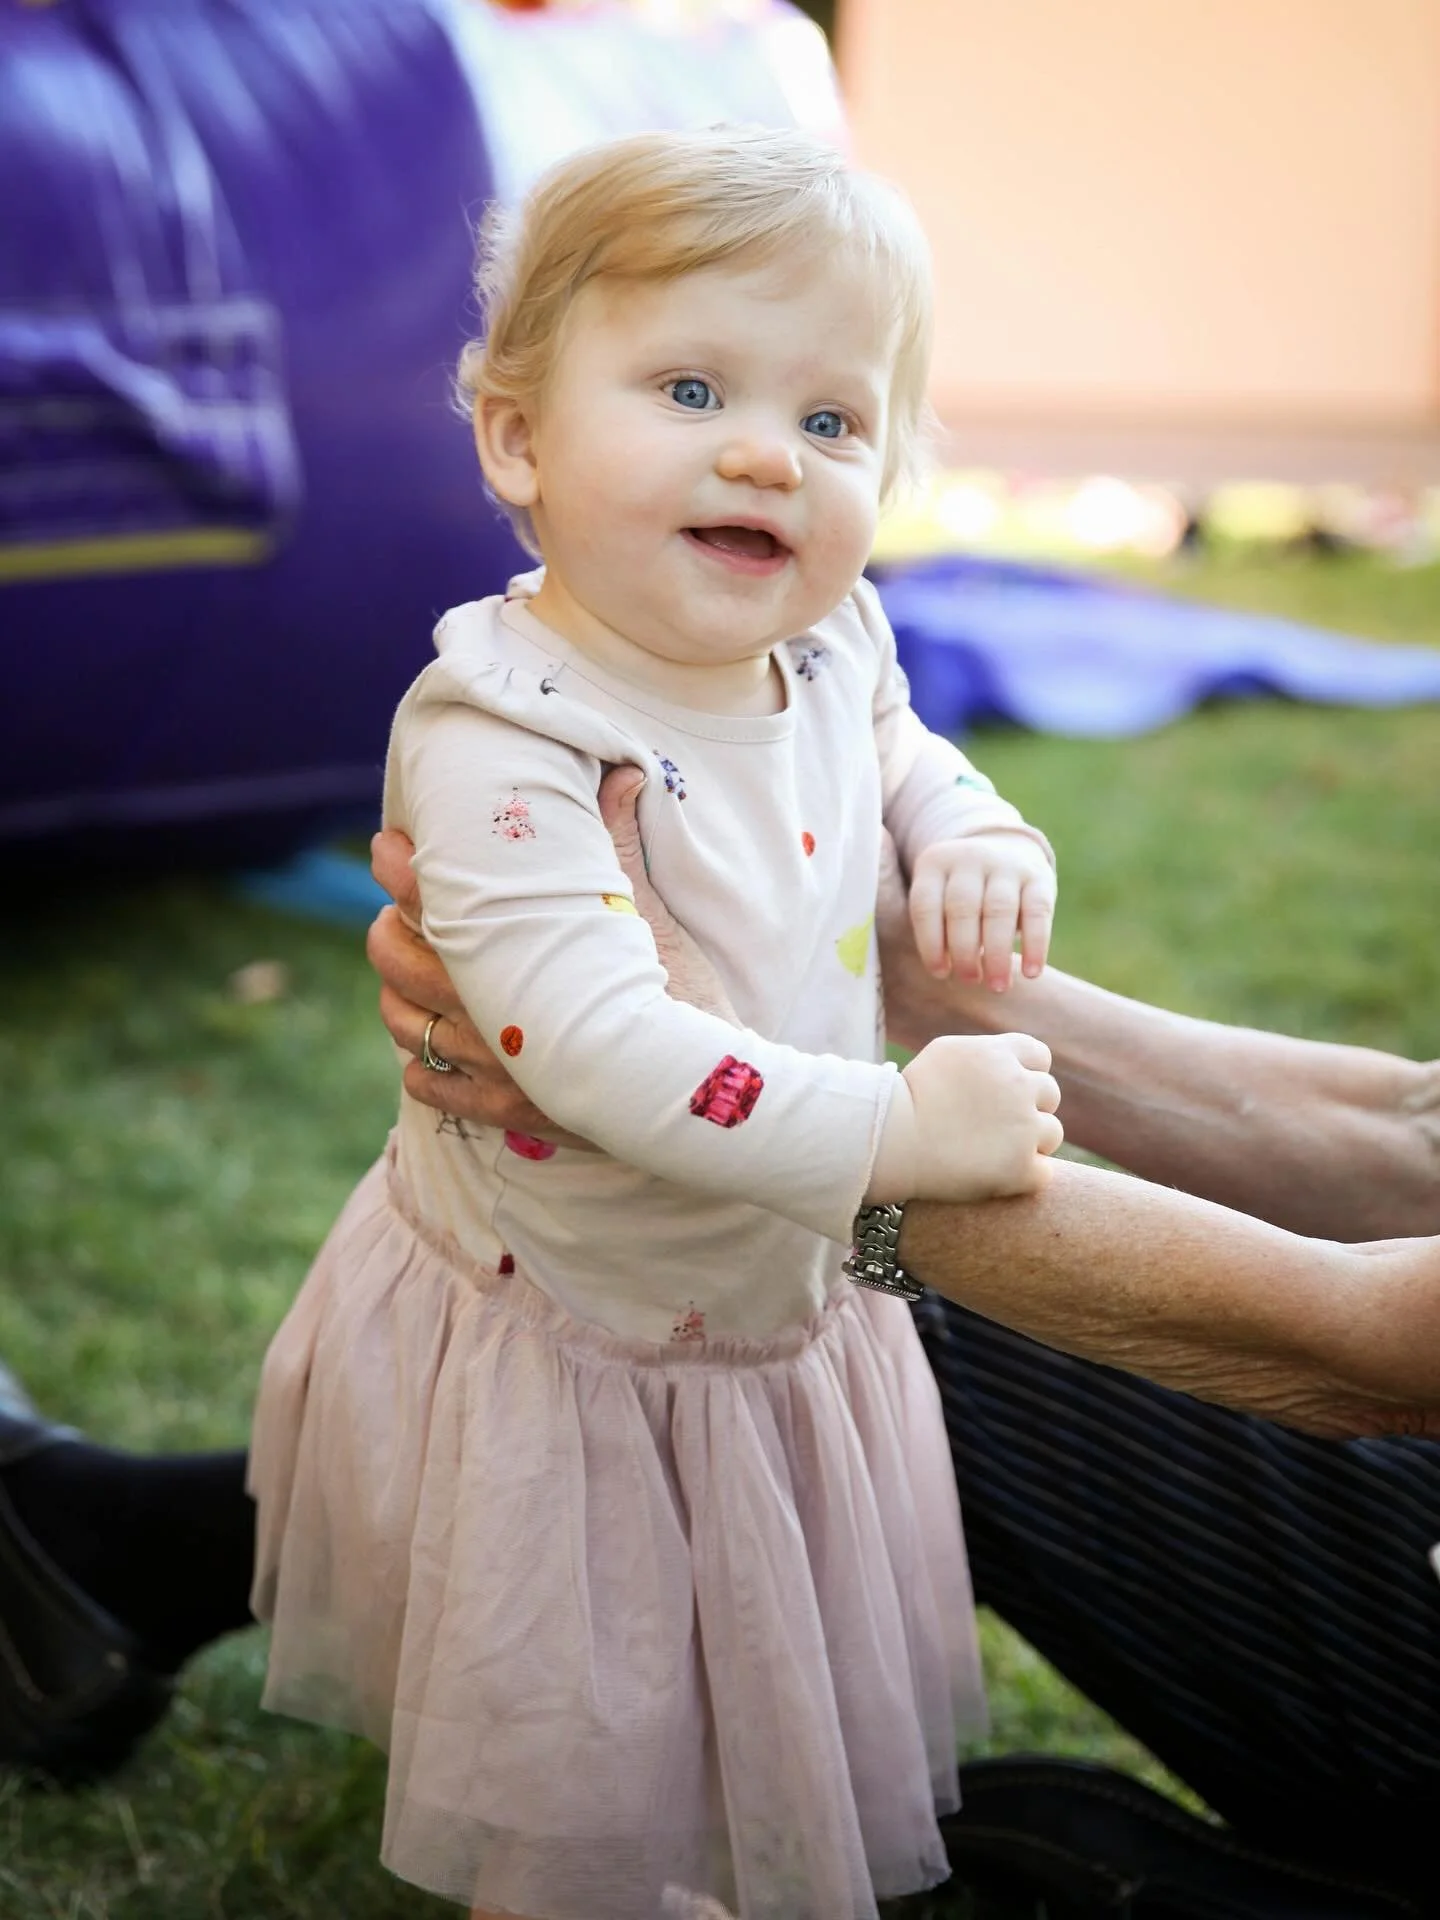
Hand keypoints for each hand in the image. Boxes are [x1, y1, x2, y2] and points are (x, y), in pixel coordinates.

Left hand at [367, 767, 736, 1131]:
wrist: (704, 1092)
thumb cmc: (685, 997)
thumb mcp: (652, 918)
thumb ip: (619, 843)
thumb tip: (622, 772)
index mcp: (522, 954)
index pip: (436, 898)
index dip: (400, 867)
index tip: (389, 845)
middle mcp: (493, 1012)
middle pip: (400, 960)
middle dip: (387, 927)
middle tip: (394, 910)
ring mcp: (493, 1068)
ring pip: (404, 1025)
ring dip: (397, 993)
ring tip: (409, 972)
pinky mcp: (503, 1111)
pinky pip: (426, 1086)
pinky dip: (420, 1063)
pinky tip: (437, 1043)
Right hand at [867, 1031, 1062, 1203]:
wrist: (890, 1142)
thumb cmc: (909, 1098)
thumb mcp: (946, 1055)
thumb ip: (986, 1054)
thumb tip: (1012, 1060)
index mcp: (1000, 1054)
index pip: (1040, 1057)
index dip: (1026, 1075)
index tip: (1003, 1093)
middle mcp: (1018, 1085)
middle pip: (1050, 1094)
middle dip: (1029, 1108)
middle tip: (995, 1127)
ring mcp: (1023, 1127)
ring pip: (1051, 1134)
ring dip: (1030, 1144)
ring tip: (993, 1153)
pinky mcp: (1021, 1168)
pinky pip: (1043, 1172)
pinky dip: (1023, 1177)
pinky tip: (994, 1176)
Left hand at [908, 831, 1055, 991]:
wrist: (1005, 851)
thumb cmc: (962, 893)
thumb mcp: (939, 896)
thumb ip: (936, 929)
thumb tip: (945, 974)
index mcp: (934, 864)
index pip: (925, 905)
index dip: (930, 943)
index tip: (940, 973)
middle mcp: (969, 858)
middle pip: (963, 907)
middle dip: (965, 950)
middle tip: (971, 981)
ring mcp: (1005, 863)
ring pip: (1000, 909)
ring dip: (998, 953)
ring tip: (998, 986)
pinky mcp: (1038, 876)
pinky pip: (1037, 911)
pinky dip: (1036, 945)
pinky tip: (1031, 973)